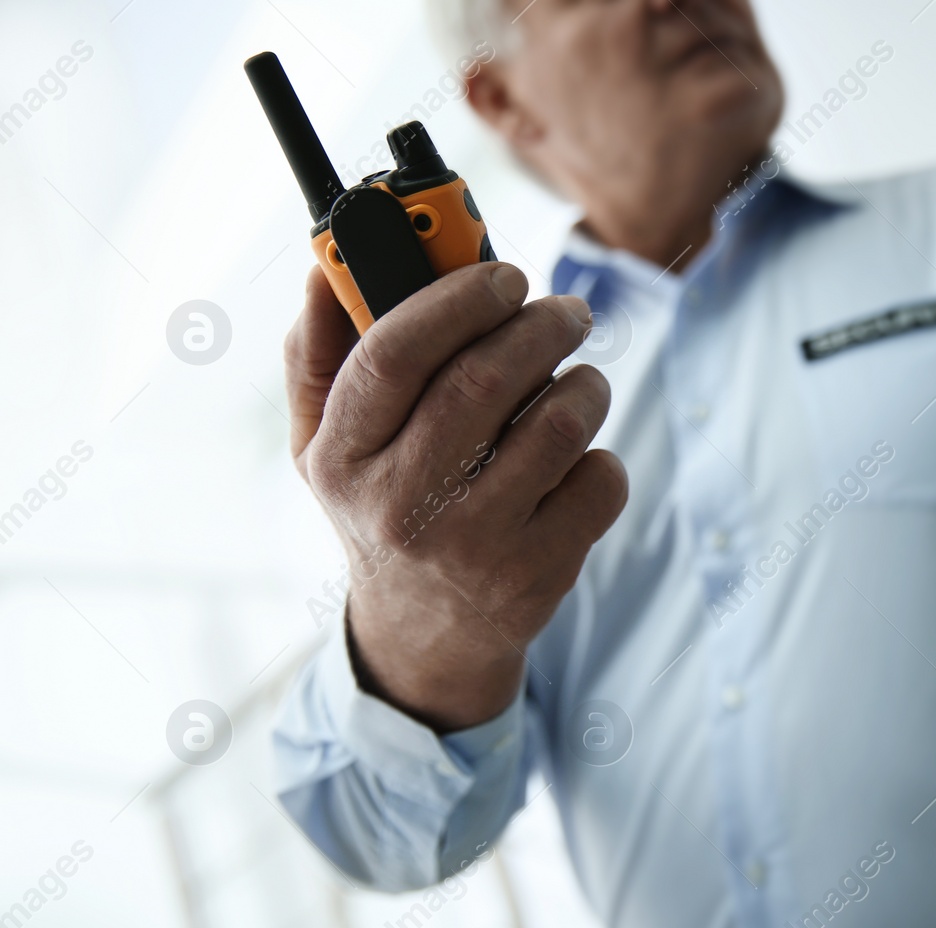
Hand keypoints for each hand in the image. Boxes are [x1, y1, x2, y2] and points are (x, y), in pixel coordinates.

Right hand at [283, 262, 627, 730]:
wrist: (426, 634)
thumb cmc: (381, 508)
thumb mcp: (326, 446)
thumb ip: (318, 353)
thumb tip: (323, 269)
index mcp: (342, 458)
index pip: (394, 354)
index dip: (458, 299)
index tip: (503, 275)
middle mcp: (402, 505)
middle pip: (484, 380)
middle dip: (540, 326)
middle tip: (564, 312)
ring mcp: (474, 545)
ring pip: (556, 426)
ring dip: (584, 385)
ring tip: (580, 381)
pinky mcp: (537, 574)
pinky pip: (598, 482)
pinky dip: (601, 456)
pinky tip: (578, 461)